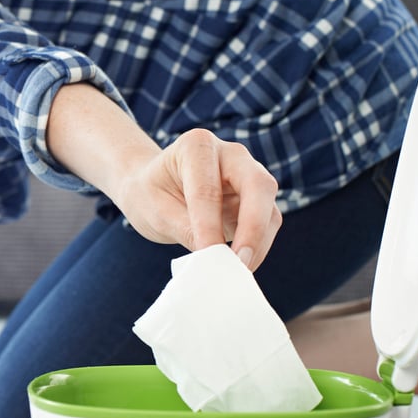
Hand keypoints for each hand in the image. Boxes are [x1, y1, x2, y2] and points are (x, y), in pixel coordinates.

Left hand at [114, 129, 281, 270]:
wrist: (151, 186)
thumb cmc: (149, 193)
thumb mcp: (155, 210)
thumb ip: (186, 229)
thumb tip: (215, 257)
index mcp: (196, 146)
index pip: (207, 189)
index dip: (210, 225)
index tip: (208, 256)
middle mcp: (230, 154)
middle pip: (258, 185)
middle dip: (254, 227)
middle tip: (240, 263)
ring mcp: (247, 174)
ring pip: (268, 208)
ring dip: (257, 243)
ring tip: (237, 272)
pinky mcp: (255, 199)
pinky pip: (267, 222)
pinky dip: (257, 246)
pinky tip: (240, 265)